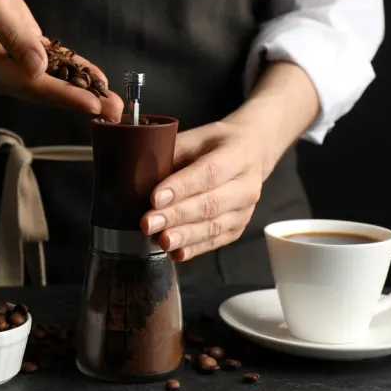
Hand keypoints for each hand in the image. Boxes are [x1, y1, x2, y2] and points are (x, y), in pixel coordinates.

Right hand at [0, 0, 122, 119]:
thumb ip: (12, 36)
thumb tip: (38, 67)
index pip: (32, 86)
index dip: (64, 96)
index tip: (92, 104)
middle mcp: (1, 74)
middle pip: (46, 92)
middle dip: (82, 102)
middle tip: (115, 112)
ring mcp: (13, 68)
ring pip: (53, 84)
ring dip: (84, 93)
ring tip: (115, 104)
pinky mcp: (24, 56)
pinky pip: (53, 68)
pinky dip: (76, 73)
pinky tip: (99, 80)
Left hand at [140, 120, 265, 260]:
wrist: (251, 152)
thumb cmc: (215, 144)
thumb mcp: (196, 138)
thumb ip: (172, 153)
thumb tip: (138, 175)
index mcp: (236, 155)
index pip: (208, 173)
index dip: (181, 187)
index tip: (155, 199)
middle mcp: (246, 185)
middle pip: (209, 204)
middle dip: (176, 216)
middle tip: (149, 224)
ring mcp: (245, 209)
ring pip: (213, 226)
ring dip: (184, 236)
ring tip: (161, 241)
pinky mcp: (239, 227)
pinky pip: (216, 241)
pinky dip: (195, 248)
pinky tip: (176, 253)